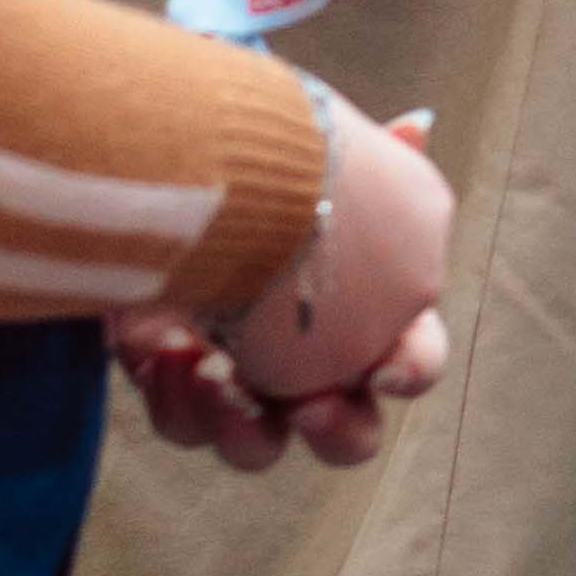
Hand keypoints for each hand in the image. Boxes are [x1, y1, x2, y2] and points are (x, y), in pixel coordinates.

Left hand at [118, 99, 456, 470]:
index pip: (415, 360)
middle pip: (350, 434)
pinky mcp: (178, 380)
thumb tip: (414, 128)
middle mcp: (311, 361)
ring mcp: (243, 378)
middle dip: (337, 430)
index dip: (411, 370)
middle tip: (309, 407)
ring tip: (217, 379)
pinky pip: (182, 422)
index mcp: (367, 312)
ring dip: (244, 428)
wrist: (171, 167)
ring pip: (258, 448)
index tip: (386, 368)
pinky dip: (174, 395)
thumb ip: (381, 159)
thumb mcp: (325, 154)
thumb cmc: (262, 169)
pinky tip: (160, 351)